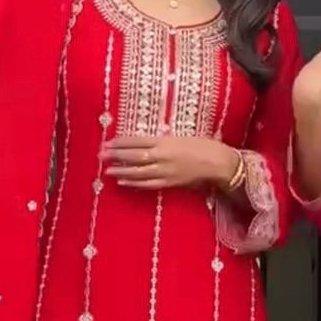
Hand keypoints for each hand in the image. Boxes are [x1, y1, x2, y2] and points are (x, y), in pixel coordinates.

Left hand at [101, 136, 240, 192]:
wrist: (218, 163)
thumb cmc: (204, 145)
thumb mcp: (181, 137)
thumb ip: (163, 141)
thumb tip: (146, 144)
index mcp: (165, 141)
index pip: (137, 141)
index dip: (121, 142)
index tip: (108, 142)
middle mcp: (162, 156)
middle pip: (133, 156)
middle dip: (116, 156)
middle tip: (101, 155)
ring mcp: (164, 171)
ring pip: (137, 171)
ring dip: (121, 170)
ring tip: (107, 169)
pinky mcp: (169, 182)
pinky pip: (148, 183)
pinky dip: (134, 182)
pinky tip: (123, 181)